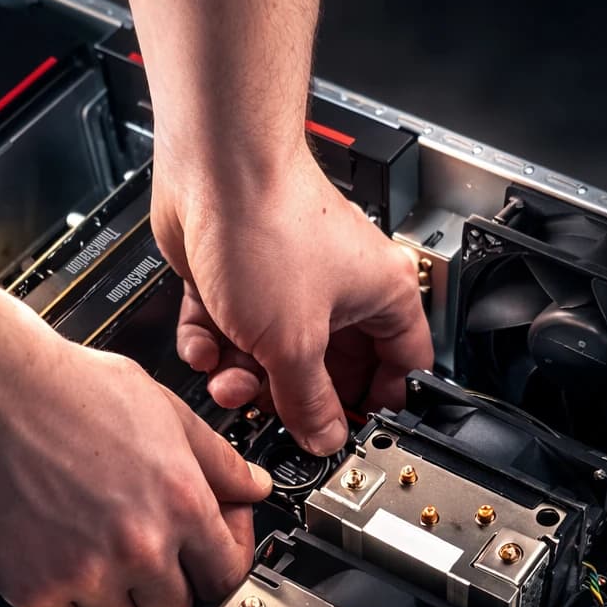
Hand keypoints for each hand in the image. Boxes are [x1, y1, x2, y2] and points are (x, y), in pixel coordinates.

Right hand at [0, 307, 271, 606]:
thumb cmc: (53, 385)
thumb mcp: (156, 403)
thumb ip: (213, 456)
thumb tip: (251, 485)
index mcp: (178, 501)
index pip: (228, 574)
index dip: (219, 565)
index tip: (205, 557)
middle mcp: (138, 545)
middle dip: (163, 583)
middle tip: (138, 549)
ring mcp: (85, 574)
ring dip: (108, 593)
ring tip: (86, 542)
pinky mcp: (32, 590)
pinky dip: (56, 588)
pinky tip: (47, 542)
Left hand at [151, 146, 432, 454]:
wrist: (212, 169)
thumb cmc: (267, 226)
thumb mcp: (294, 343)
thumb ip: (309, 402)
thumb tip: (323, 438)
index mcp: (381, 293)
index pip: (403, 365)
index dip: (379, 406)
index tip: (351, 434)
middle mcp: (339, 286)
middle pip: (327, 370)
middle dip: (291, 395)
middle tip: (273, 410)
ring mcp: (287, 283)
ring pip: (272, 355)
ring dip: (244, 376)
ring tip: (227, 378)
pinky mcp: (238, 279)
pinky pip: (230, 332)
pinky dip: (214, 344)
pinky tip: (204, 343)